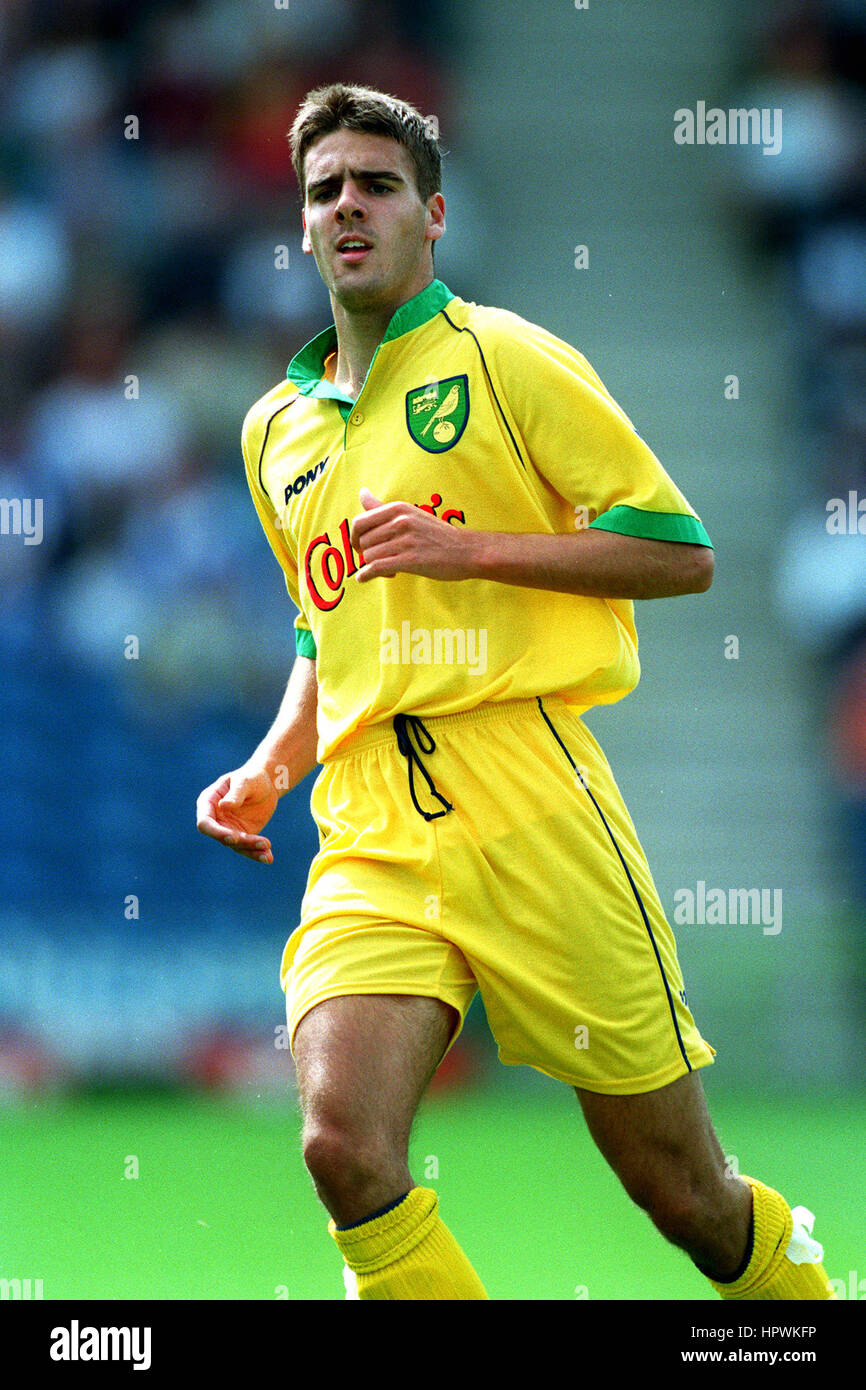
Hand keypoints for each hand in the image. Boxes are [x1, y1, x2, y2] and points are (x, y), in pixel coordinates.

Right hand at [196, 764, 277, 863]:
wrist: (267, 784)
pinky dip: (258, 853)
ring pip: (236, 845)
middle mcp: (216, 819)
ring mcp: (228, 829)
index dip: (217, 832)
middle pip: (221, 837)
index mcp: (208, 803)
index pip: (205, 823)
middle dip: (239, 841)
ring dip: (252, 849)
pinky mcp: (242, 836)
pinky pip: (248, 848)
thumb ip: (235, 794)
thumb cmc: (252, 777)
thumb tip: (223, 806)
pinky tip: (269, 857)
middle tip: (260, 842)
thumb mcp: (245, 781)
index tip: (233, 837)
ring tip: (267, 847)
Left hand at [350, 487, 474, 582]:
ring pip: (369, 556)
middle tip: (379, 560)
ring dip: (372, 566)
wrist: (466, 551)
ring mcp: (405, 540)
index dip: (355, 537)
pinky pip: (376, 567)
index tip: (360, 546)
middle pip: (363, 542)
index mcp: (398, 508)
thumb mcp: (410, 514)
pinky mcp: (409, 560)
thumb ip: (382, 507)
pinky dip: (366, 575)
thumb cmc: (437, 535)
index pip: (360, 522)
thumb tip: (361, 492)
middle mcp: (400, 522)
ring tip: (388, 568)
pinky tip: (364, 578)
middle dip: (366, 554)